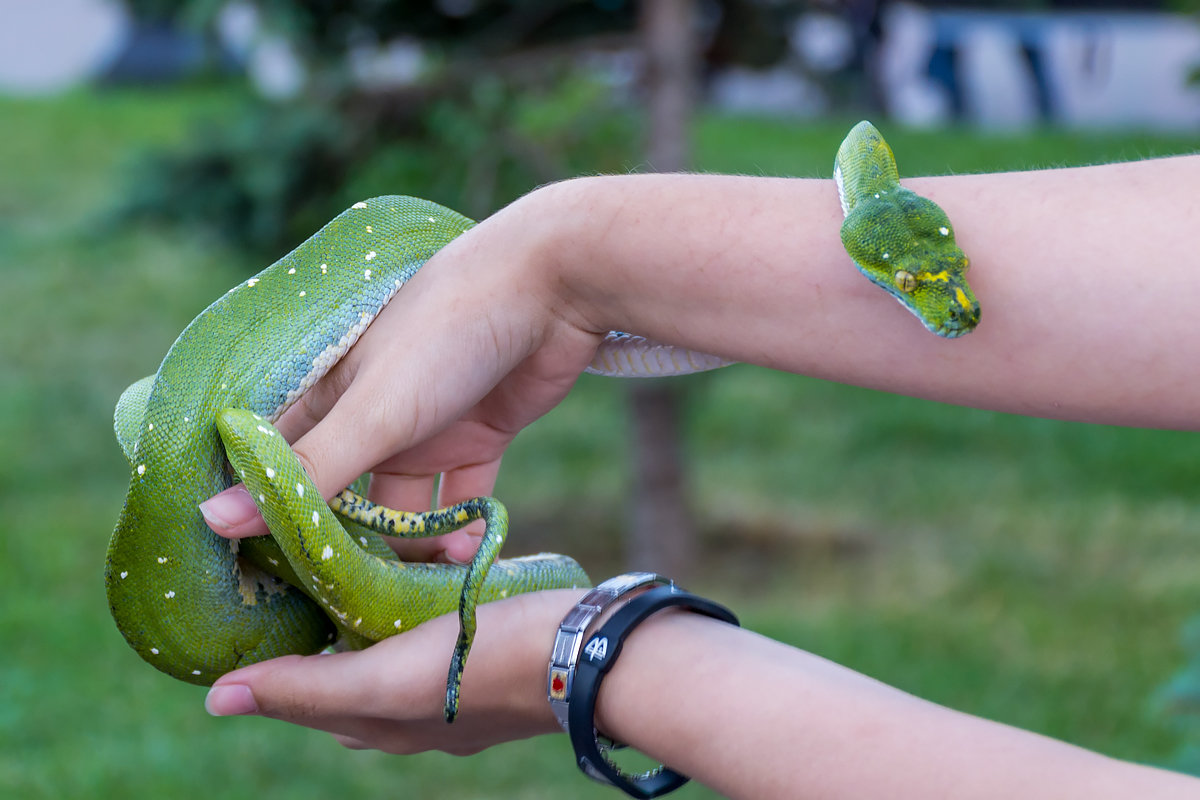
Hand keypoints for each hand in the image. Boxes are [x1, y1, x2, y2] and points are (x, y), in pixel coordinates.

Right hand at [200, 184, 603, 561]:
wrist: (554, 285)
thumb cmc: (449, 330)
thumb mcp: (376, 407)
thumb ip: (309, 467)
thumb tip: (212, 519)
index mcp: (327, 398)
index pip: (277, 470)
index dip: (263, 522)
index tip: (257, 587)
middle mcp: (369, 417)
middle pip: (340, 502)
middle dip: (342, 552)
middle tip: (343, 612)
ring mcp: (425, 429)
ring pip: (402, 511)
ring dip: (409, 553)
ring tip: (414, 601)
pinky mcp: (479, 438)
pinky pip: (461, 502)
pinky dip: (463, 535)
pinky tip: (465, 567)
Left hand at [204, 589, 584, 753]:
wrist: (584, 648)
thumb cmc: (480, 667)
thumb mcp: (382, 682)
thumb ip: (305, 689)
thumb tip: (216, 700)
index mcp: (384, 726)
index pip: (306, 698)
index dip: (275, 666)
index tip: (256, 609)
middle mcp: (416, 710)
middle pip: (348, 667)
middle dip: (326, 625)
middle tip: (304, 570)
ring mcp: (457, 679)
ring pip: (394, 637)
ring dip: (376, 599)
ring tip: (360, 552)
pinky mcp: (490, 646)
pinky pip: (438, 618)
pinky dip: (422, 591)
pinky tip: (424, 560)